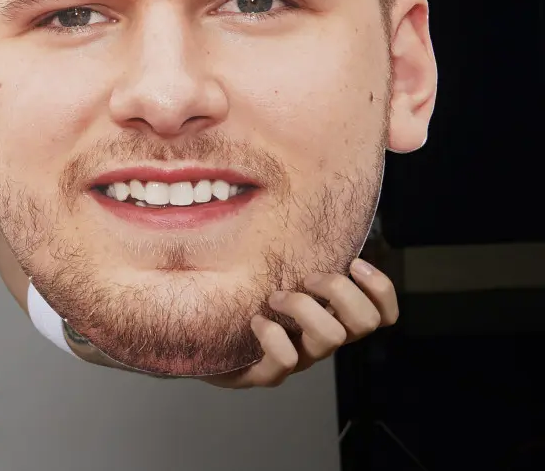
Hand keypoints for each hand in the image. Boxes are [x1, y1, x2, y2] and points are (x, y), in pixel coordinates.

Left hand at [203, 258, 397, 388]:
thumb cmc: (239, 291)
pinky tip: (255, 321)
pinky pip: (285, 362)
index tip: (353, 263)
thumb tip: (304, 205)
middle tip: (307, 277)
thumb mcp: (270, 265)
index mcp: (330, 314)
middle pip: (365, 323)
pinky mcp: (264, 374)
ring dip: (303, 308)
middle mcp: (320, 338)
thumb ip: (293, 247)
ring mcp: (297, 358)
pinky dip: (273, 337)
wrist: (197, 333)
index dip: (380, 289)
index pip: (383, 313)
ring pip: (330, 339)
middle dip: (340, 291)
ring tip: (273, 296)